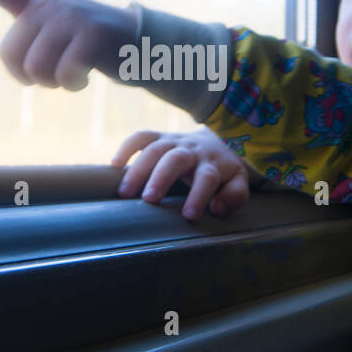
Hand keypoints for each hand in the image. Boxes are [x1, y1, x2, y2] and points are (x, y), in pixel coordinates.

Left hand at [0, 0, 137, 89]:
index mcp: (37, 4)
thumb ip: (33, 46)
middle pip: (12, 55)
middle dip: (29, 77)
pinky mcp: (92, 33)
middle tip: (53, 75)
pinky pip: (64, 74)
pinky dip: (72, 85)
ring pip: (36, 69)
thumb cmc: (90, 48)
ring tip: (72, 74)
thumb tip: (22, 67)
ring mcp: (71, 16)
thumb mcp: (58, 40)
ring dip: (53, 84)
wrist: (137, 44)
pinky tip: (83, 79)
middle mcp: (50, 5)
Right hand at [111, 126, 253, 220]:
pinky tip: (114, 166)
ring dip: (139, 169)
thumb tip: (217, 208)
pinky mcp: (159, 137)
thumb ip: (234, 196)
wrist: (218, 140)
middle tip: (149, 200)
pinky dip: (126, 148)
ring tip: (125, 193)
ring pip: (155, 149)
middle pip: (176, 158)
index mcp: (213, 164)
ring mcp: (174, 141)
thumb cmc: (224, 171)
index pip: (208, 177)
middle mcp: (192, 150)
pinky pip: (141, 136)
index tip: (189, 216)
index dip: (199, 195)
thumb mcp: (238, 182)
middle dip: (161, 177)